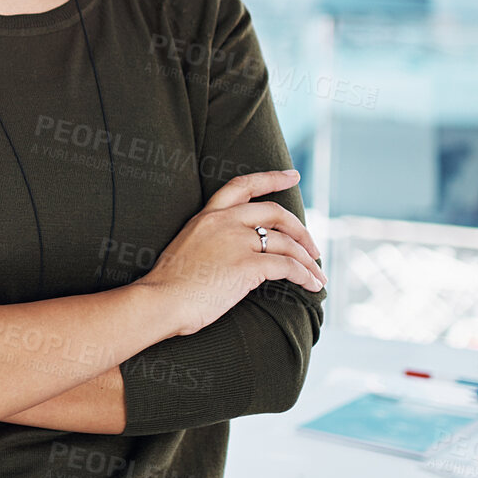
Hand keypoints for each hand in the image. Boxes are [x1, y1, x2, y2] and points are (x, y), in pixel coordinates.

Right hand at [138, 169, 326, 337]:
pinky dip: (305, 276)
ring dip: (308, 260)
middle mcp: (224, 223)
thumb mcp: (188, 250)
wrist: (159, 301)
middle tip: (314, 247)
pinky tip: (312, 286)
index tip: (293, 176)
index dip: (271, 178)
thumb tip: (237, 256)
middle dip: (301, 230)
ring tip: (318, 276)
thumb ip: (212, 243)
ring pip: (287, 243)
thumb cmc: (168, 286)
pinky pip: (288, 266)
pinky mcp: (247, 265)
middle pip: (275, 213)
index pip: (242, 185)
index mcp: (207, 216)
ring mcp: (236, 242)